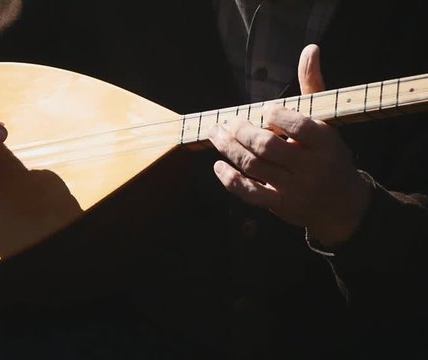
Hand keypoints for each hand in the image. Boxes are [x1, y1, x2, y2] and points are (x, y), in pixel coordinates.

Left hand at [208, 44, 370, 247]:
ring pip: (253, 167)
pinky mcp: (279, 205)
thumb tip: (310, 49)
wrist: (341, 204)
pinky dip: (230, 180)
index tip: (264, 110)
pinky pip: (249, 193)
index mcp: (325, 142)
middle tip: (227, 121)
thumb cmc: (328, 155)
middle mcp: (310, 167)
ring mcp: (293, 189)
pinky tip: (219, 165)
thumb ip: (312, 86)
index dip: (275, 116)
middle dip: (241, 131)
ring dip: (229, 149)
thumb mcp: (326, 121)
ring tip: (215, 134)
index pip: (298, 126)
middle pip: (266, 146)